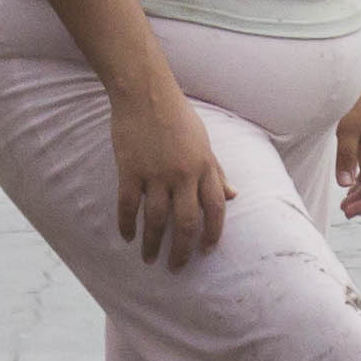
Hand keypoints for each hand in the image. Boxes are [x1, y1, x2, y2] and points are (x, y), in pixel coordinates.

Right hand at [110, 81, 233, 267]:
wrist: (145, 92)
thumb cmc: (177, 115)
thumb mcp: (204, 142)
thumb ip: (217, 171)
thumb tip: (234, 196)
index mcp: (204, 166)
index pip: (216, 209)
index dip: (213, 234)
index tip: (206, 251)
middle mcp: (183, 174)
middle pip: (187, 222)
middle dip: (183, 250)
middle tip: (177, 267)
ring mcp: (155, 173)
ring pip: (156, 220)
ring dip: (153, 244)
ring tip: (149, 259)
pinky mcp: (130, 169)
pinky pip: (128, 205)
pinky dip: (127, 224)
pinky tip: (127, 237)